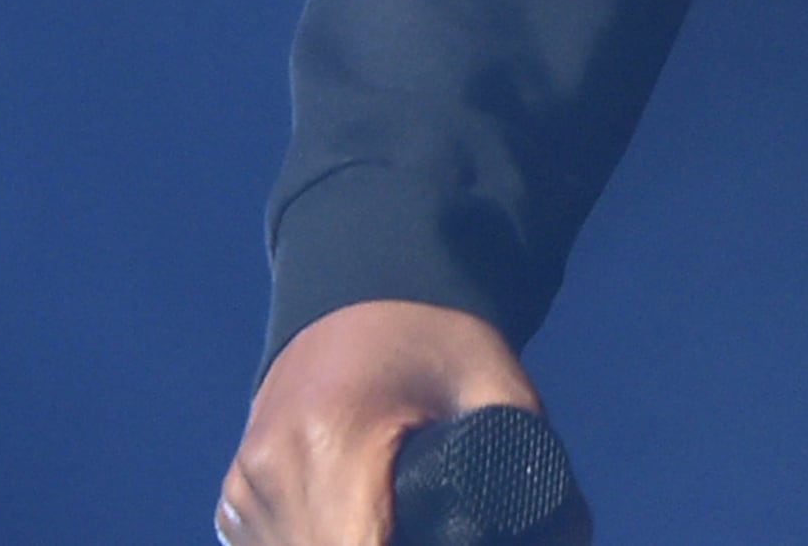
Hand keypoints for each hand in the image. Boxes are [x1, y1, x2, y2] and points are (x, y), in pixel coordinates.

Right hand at [218, 300, 542, 545]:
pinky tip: (364, 525)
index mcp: (331, 441)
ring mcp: (242, 492)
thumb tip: (574, 540)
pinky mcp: (233, 504)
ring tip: (403, 520)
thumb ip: (540, 472)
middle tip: (439, 531)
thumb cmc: (438, 337)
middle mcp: (269, 473)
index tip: (450, 541)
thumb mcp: (498, 391)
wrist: (363, 288)